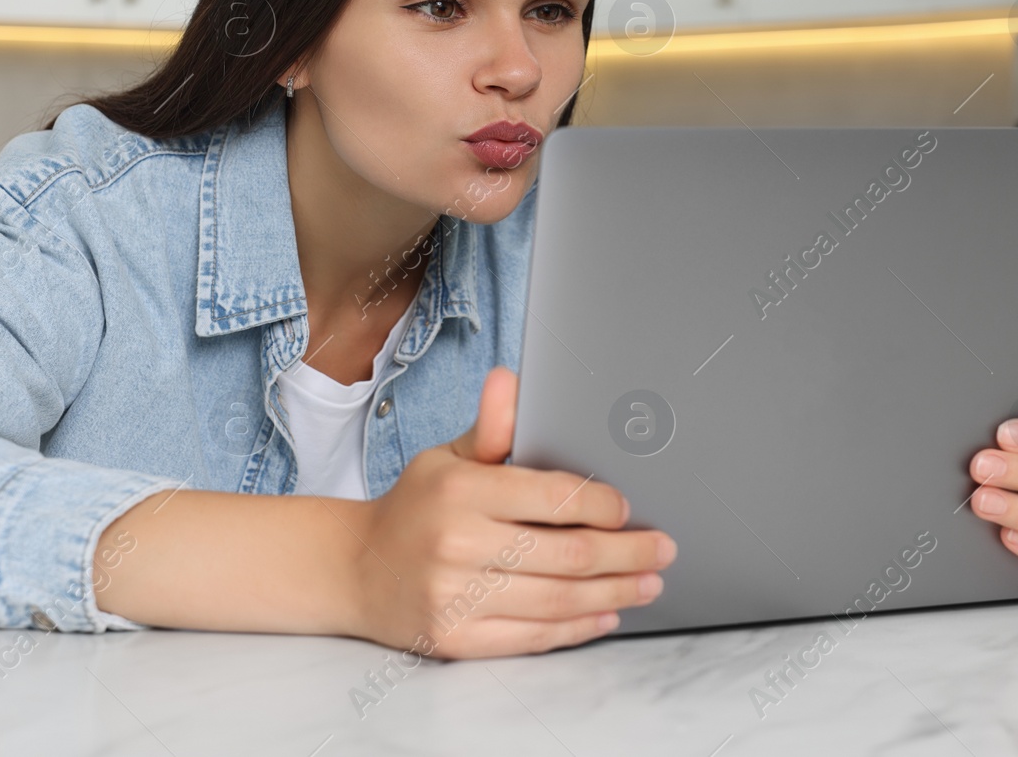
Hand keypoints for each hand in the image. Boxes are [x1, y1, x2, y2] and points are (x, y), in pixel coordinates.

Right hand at [347, 366, 676, 658]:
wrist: (355, 569)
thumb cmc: (416, 508)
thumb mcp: (447, 458)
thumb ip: (491, 428)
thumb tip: (510, 379)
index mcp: (460, 491)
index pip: (552, 497)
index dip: (601, 505)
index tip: (629, 510)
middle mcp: (457, 544)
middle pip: (567, 554)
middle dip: (627, 554)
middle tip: (662, 549)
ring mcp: (456, 597)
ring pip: (558, 600)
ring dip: (614, 594)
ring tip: (647, 584)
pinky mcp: (456, 639)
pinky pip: (533, 638)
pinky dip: (577, 628)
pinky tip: (605, 615)